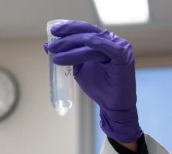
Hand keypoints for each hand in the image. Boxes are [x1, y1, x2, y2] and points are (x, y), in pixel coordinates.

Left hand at [46, 21, 141, 142]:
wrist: (113, 106)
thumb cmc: (99, 87)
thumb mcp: (79, 69)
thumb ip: (68, 56)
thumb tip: (47, 45)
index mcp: (102, 41)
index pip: (84, 29)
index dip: (68, 28)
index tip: (52, 31)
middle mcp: (111, 40)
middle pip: (87, 31)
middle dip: (67, 36)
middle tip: (52, 44)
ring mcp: (119, 46)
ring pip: (92, 40)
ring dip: (72, 45)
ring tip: (56, 53)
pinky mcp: (124, 56)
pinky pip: (107, 47)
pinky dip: (94, 44)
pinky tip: (82, 45)